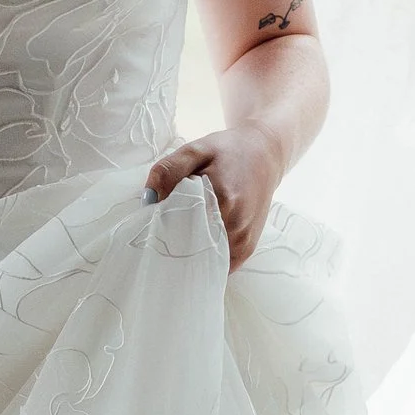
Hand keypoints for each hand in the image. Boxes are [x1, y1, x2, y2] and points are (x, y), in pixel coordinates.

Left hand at [145, 123, 283, 268]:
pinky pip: (219, 264)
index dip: (161, 230)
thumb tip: (149, 200)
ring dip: (191, 253)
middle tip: (164, 229)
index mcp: (222, 200)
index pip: (178, 229)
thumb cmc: (228, 151)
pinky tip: (199, 241)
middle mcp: (236, 226)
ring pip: (205, 261)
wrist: (265, 155)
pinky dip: (206, 258)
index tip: (151, 224)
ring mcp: (243, 241)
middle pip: (191, 249)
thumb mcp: (196, 150)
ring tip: (183, 232)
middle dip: (174, 243)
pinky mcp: (247, 249)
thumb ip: (169, 170)